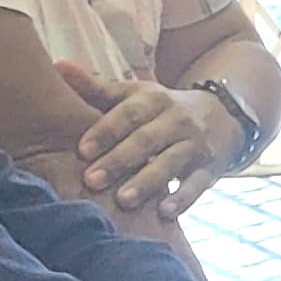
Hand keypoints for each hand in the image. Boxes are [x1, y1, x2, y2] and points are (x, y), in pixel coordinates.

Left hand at [59, 60, 239, 215]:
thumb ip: (96, 88)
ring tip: (124, 200)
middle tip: (91, 181)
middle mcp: (177, 119)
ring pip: (171, 163)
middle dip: (119, 161)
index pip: (128, 114)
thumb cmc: (161, 110)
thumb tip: (57, 66)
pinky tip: (164, 213)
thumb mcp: (134, 95)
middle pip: (146, 140)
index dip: (105, 131)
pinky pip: (197, 185)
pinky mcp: (210, 169)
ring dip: (147, 182)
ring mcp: (196, 145)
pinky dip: (183, 199)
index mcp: (154, 100)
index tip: (82, 150)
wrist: (222, 117)